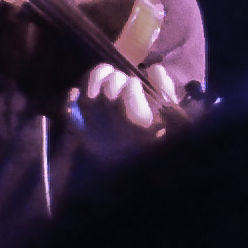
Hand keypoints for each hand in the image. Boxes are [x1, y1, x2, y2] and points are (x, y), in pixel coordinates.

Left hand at [67, 61, 187, 158]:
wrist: (140, 179)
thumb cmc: (162, 146)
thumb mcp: (176, 121)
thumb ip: (166, 92)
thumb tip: (154, 69)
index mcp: (138, 120)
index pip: (130, 87)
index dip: (134, 83)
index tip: (139, 85)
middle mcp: (112, 121)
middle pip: (109, 86)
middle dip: (118, 79)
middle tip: (125, 82)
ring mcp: (94, 128)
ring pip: (88, 92)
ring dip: (96, 79)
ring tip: (106, 74)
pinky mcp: (83, 135)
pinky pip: (71, 112)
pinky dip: (72, 99)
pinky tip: (78, 92)